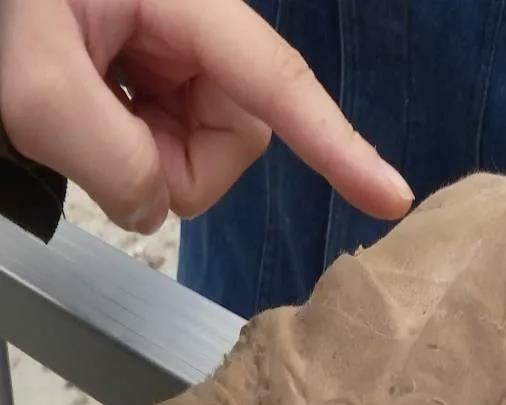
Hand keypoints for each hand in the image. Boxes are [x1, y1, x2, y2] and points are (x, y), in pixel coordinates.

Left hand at [0, 0, 413, 231]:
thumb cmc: (5, 4)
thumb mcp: (33, 75)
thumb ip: (104, 153)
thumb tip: (154, 206)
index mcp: (191, 7)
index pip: (283, 86)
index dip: (340, 146)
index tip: (391, 196)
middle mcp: (205, 35)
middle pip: (240, 135)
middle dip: (172, 162)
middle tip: (95, 140)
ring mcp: (187, 62)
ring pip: (206, 150)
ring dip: (146, 158)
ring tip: (86, 116)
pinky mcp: (170, 82)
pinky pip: (178, 144)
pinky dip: (134, 151)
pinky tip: (99, 113)